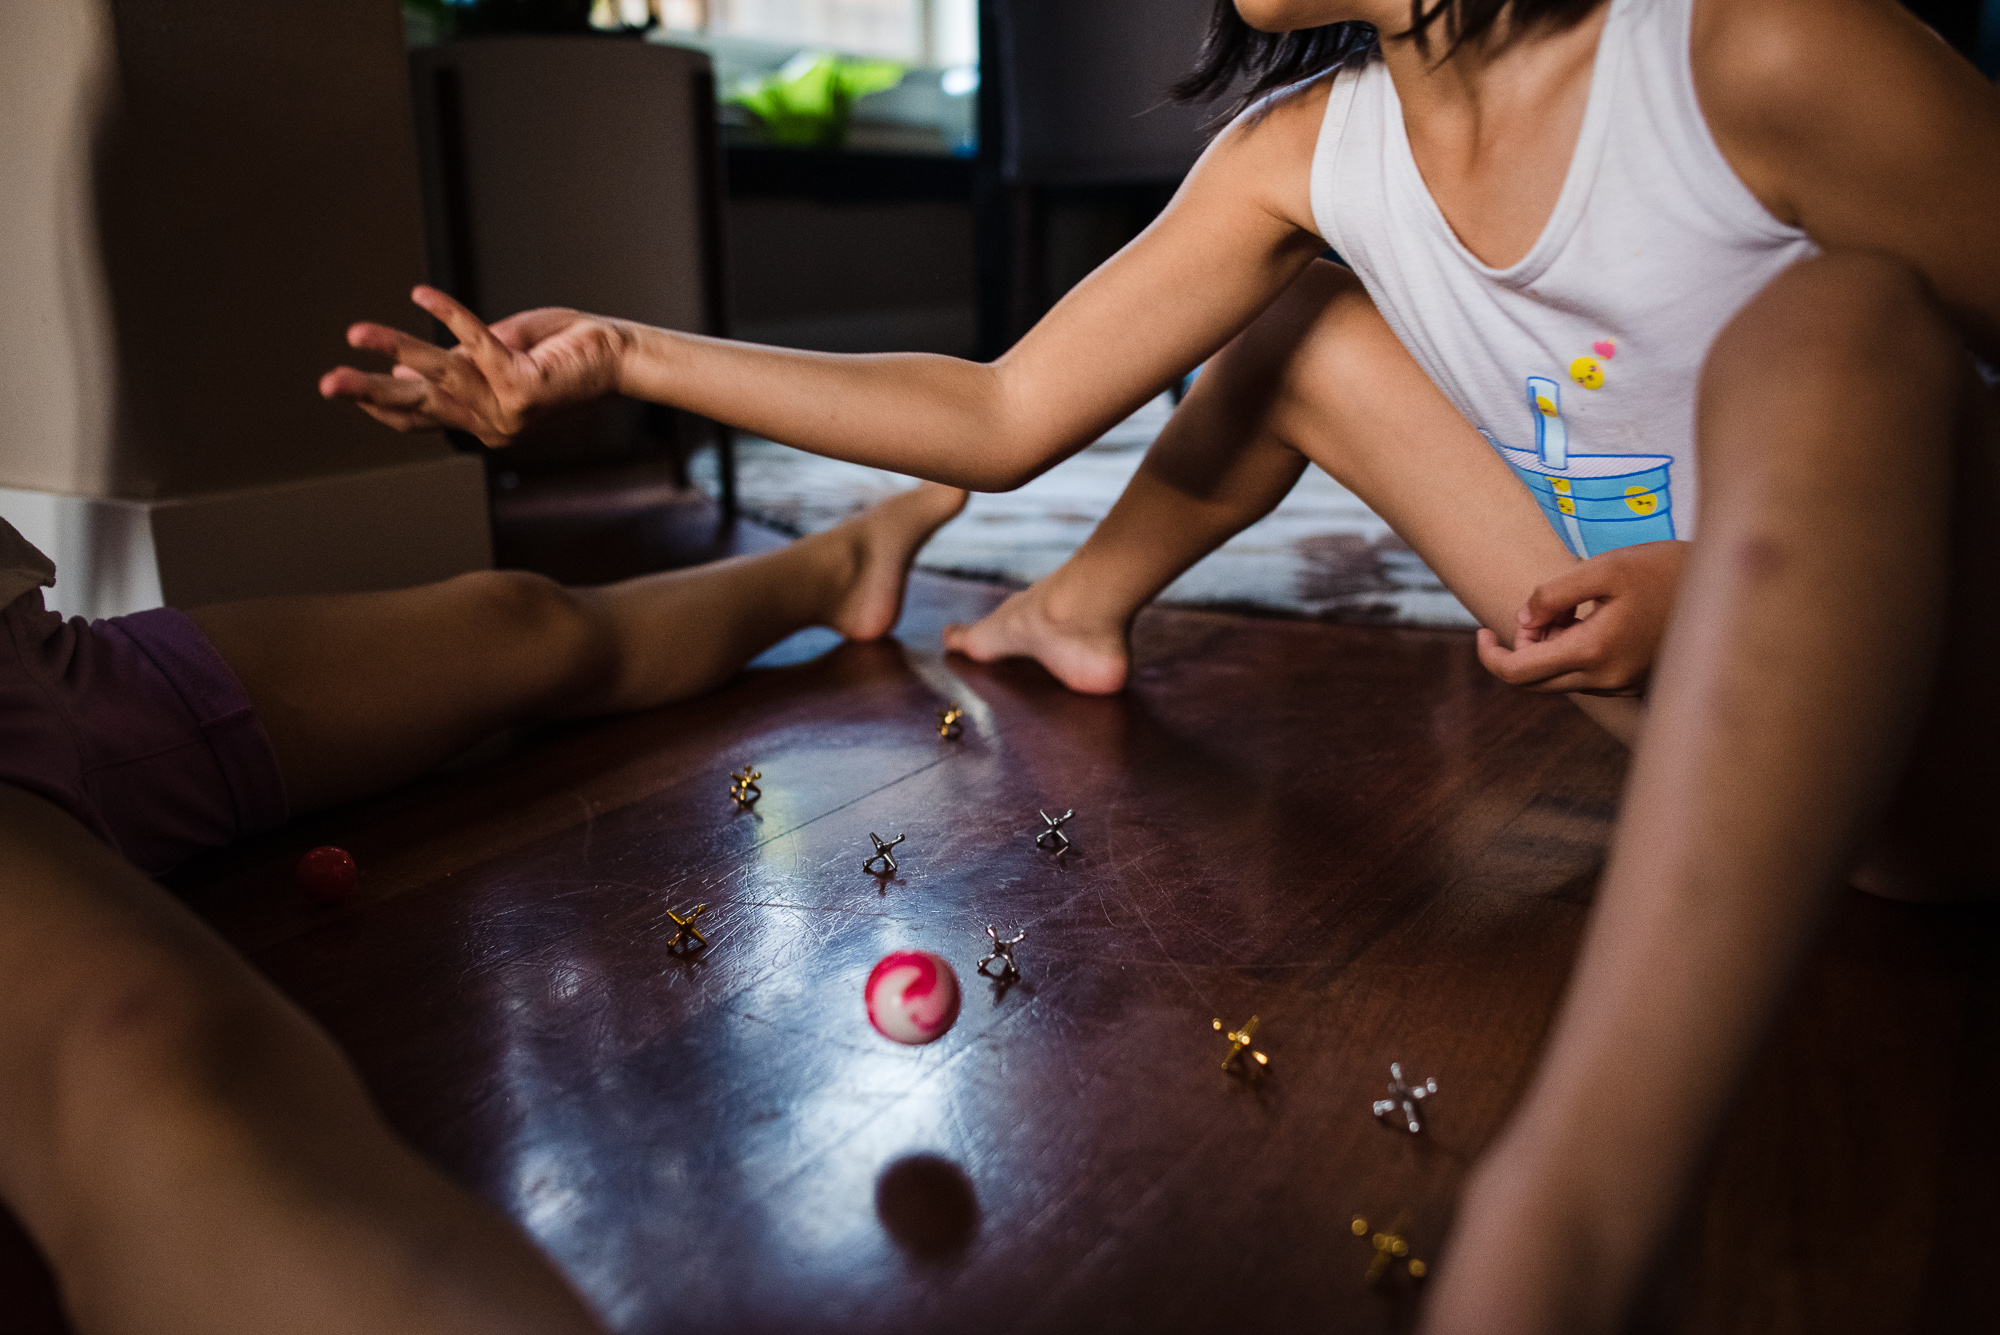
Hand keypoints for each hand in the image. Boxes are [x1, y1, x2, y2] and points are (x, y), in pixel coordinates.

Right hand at [319, 286, 628, 446]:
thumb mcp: (497, 357)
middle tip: (325, 386)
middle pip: (418, 409)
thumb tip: (404, 369)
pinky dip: (449, 314)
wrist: (616, 355)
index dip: (380, 405)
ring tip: (356, 333)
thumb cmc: (561, 351)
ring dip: (395, 348)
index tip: (345, 389)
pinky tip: (421, 292)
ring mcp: (505, 411)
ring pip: (438, 375)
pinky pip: (476, 344)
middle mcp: (489, 425)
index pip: (420, 419)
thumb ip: (457, 364)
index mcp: (479, 421)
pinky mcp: (522, 388)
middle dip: (367, 394)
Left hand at [1475, 541, 1688, 695]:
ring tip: (1574, 606)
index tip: (1481, 631)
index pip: (1519, 674)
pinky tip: (1595, 617)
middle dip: (1523, 647)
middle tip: (1538, 609)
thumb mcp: (1604, 568)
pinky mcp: (1636, 682)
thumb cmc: (1666, 569)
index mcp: (1594, 653)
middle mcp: (1607, 680)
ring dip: (1552, 645)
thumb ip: (1553, 595)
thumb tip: (1522, 622)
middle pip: (1536, 681)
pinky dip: (1576, 649)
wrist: (1728, 586)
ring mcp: (1624, 685)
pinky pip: (1588, 673)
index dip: (1490, 655)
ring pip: (1562, 677)